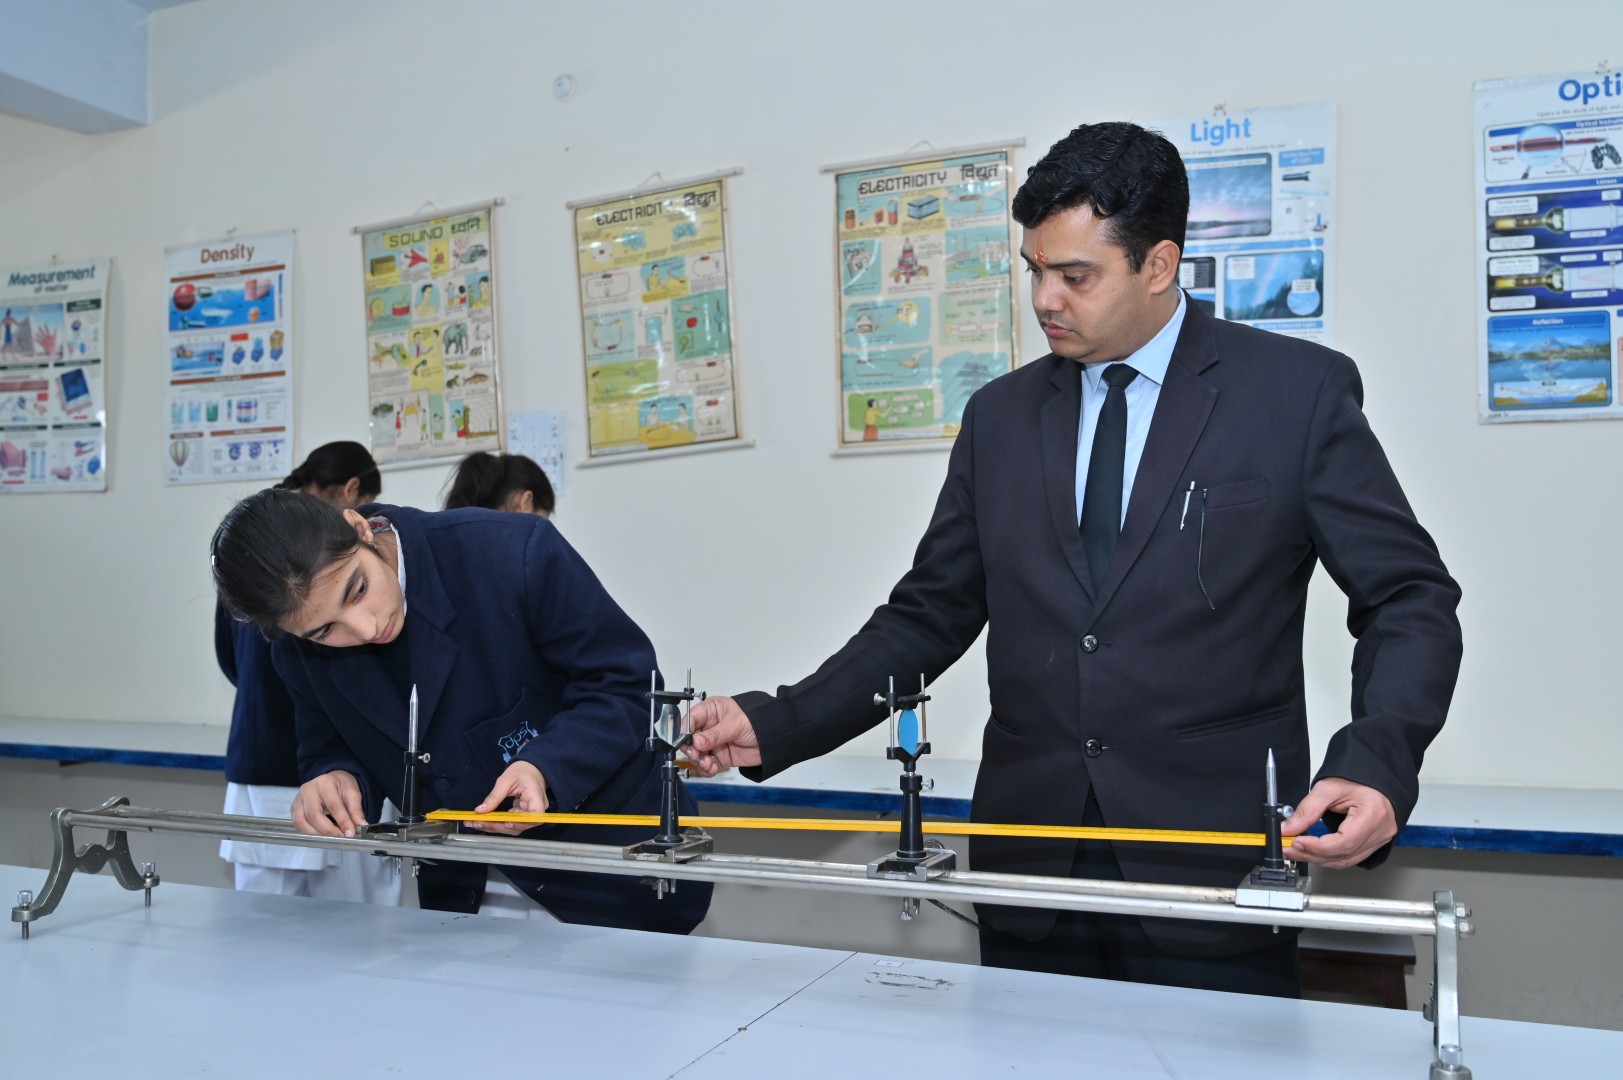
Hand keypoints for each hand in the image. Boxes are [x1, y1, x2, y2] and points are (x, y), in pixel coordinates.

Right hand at [292, 771, 366, 837]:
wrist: (330, 780)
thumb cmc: (340, 785)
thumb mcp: (353, 793)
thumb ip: (356, 810)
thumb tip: (362, 826)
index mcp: (324, 783)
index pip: (333, 806)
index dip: (342, 821)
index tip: (350, 833)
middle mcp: (308, 790)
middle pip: (313, 815)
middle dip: (328, 830)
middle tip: (340, 837)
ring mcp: (298, 799)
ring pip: (301, 822)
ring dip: (316, 833)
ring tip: (331, 837)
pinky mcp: (294, 808)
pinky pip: (298, 824)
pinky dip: (309, 832)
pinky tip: (321, 834)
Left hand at [465, 760, 548, 835]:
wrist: (529, 769)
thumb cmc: (521, 772)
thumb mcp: (506, 780)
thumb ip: (494, 796)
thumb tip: (480, 811)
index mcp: (536, 797)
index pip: (535, 816)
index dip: (522, 823)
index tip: (506, 823)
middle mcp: (537, 809)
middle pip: (521, 825)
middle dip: (499, 826)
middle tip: (478, 823)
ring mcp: (529, 814)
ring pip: (515, 827)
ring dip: (495, 827)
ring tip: (477, 823)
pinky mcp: (522, 816)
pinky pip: (511, 823)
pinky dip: (497, 823)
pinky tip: (484, 821)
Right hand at [686, 695, 760, 774]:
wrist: (774, 738)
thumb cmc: (757, 721)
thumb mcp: (735, 724)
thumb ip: (715, 734)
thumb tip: (696, 741)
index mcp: (710, 711)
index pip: (690, 719)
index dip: (685, 731)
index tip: (686, 742)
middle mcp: (709, 727)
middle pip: (689, 739)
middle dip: (691, 749)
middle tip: (697, 755)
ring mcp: (713, 742)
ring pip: (697, 754)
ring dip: (699, 761)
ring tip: (708, 763)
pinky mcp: (719, 756)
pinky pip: (706, 764)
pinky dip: (707, 768)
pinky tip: (712, 767)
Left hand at [1282, 777, 1396, 868]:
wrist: (1371, 777)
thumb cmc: (1355, 779)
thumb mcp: (1327, 788)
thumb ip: (1307, 810)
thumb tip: (1288, 829)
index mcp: (1373, 814)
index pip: (1344, 841)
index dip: (1317, 847)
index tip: (1296, 842)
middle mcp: (1380, 831)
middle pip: (1343, 855)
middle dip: (1312, 854)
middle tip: (1288, 848)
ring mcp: (1379, 839)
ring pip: (1346, 861)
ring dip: (1318, 859)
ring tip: (1297, 851)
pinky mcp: (1374, 843)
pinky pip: (1350, 858)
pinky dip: (1329, 857)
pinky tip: (1313, 852)